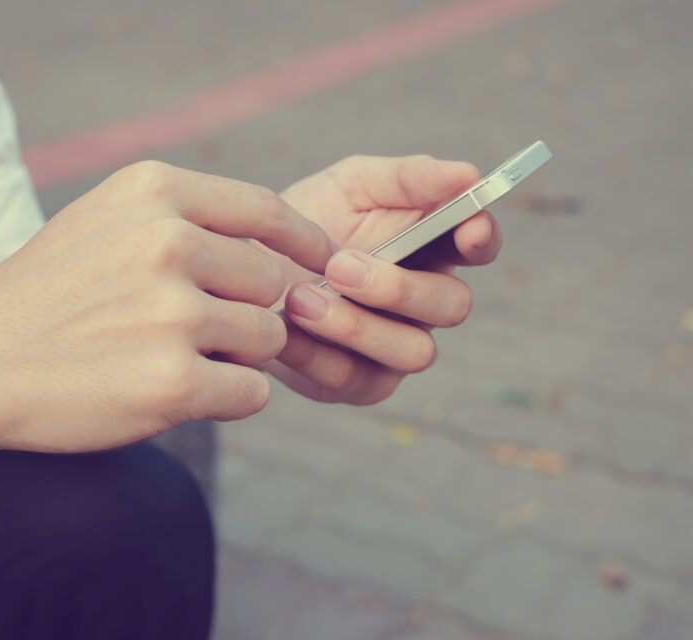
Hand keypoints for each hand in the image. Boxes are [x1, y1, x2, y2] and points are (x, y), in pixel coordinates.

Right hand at [0, 161, 332, 453]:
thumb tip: (279, 254)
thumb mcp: (103, 224)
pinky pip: (252, 392)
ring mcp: (173, 312)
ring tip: (169, 361)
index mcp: (153, 191)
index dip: (304, 243)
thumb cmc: (42, 297)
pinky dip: (226, 400)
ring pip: (267, 339)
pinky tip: (171, 395)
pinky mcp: (174, 382)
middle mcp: (168, 241)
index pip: (267, 209)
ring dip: (236, 358)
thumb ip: (183, 222)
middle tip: (197, 336)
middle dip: (251, 313)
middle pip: (272, 282)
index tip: (321, 266)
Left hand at [260, 154, 501, 403]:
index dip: (482, 237)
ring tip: (298, 298)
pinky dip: (315, 353)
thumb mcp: (349, 185)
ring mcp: (394, 346)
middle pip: (452, 306)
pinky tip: (284, 327)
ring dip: (357, 326)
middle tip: (337, 267)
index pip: (480, 244)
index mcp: (431, 245)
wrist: (242, 269)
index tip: (467, 227)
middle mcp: (423, 302)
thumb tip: (468, 174)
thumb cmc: (306, 220)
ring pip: (414, 352)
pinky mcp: (356, 382)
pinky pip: (354, 380)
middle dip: (398, 287)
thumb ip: (407, 178)